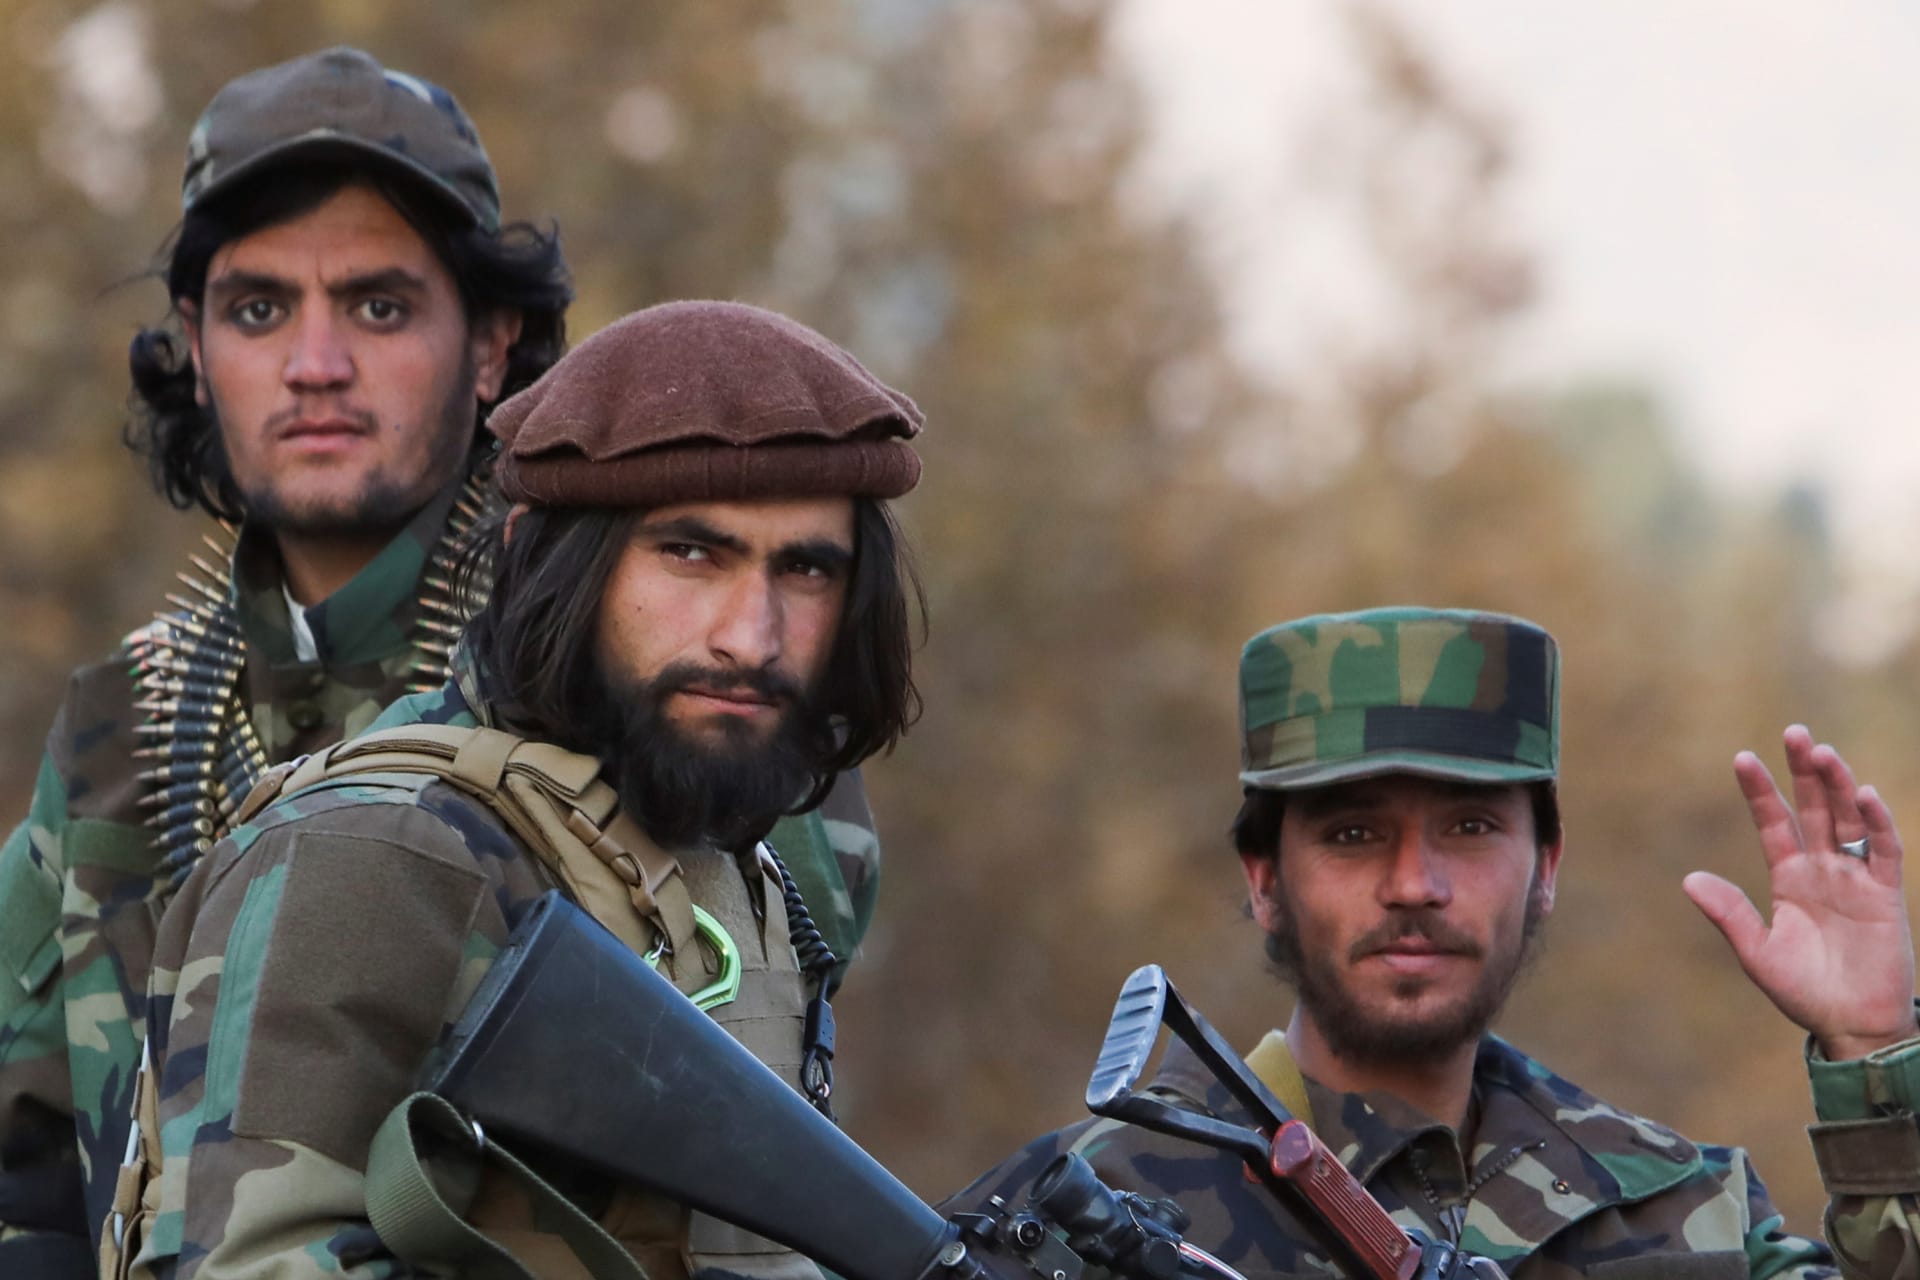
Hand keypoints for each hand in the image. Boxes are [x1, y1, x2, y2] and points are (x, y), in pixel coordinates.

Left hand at [1683, 725, 1916, 1060]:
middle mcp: (1822, 869)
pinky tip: (1864, 795)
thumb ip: (1730, 913)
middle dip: (1803, 771)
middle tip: (1793, 731)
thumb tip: (1689, 878)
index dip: (1760, 792)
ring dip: (1837, 785)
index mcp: (1789, 878)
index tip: (1742, 758)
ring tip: (1822, 752)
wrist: (1851, 1025)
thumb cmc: (1803, 991)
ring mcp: (1855, 878)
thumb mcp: (1757, 952)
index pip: (1773, 823)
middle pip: (1812, 809)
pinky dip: (1876, 822)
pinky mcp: (1885, 895)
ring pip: (1847, 819)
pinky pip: (1884, 851)